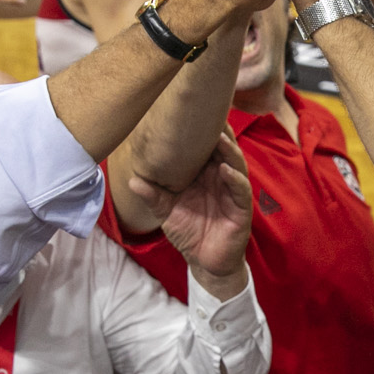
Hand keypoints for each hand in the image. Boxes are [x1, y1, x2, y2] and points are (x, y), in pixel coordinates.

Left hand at [133, 127, 252, 290]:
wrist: (204, 262)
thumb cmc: (189, 232)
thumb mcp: (166, 212)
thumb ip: (153, 196)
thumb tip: (132, 180)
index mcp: (203, 174)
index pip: (205, 147)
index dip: (202, 130)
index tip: (191, 110)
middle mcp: (220, 178)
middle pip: (223, 149)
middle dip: (219, 132)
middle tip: (210, 113)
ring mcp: (232, 191)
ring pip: (234, 164)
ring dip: (229, 150)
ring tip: (220, 138)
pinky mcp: (241, 208)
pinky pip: (240, 190)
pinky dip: (234, 178)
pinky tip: (225, 169)